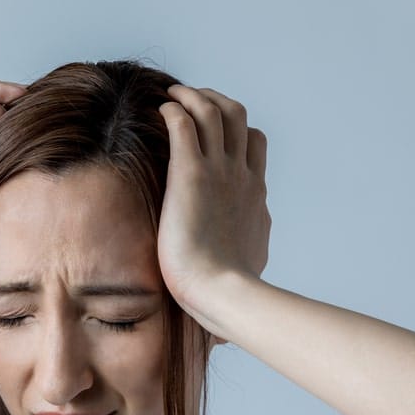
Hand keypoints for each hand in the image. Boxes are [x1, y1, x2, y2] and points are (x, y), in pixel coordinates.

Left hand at [156, 84, 270, 338]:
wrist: (225, 294)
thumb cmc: (230, 298)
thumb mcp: (241, 278)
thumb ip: (234, 278)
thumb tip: (229, 320)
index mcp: (254, 197)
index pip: (254, 146)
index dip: (235, 132)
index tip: (212, 132)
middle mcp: (242, 177)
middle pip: (238, 118)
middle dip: (215, 101)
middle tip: (190, 101)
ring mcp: (220, 173)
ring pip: (215, 110)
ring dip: (193, 96)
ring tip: (172, 94)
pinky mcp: (191, 174)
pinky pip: (185, 124)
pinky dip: (175, 109)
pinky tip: (159, 109)